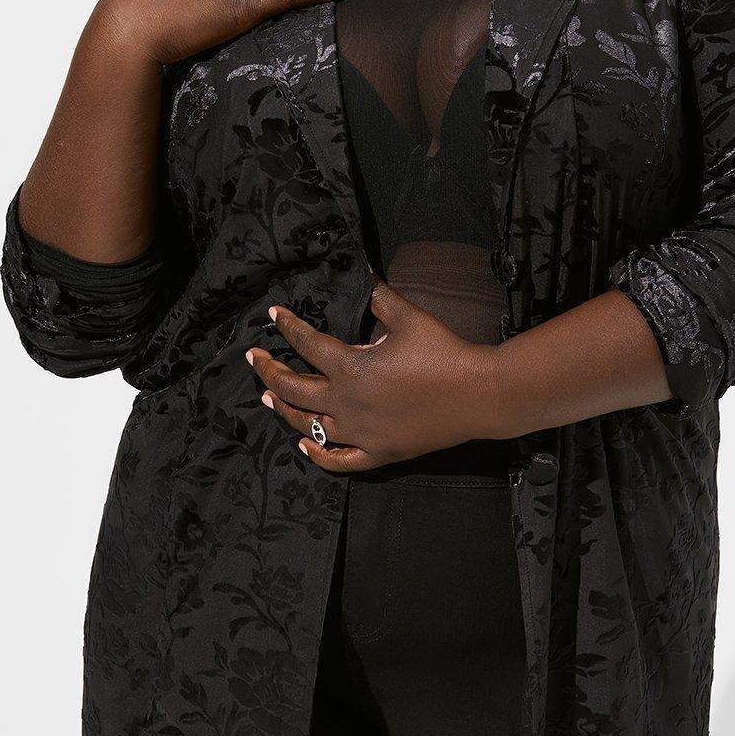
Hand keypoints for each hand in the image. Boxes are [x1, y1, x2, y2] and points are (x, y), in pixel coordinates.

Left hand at [245, 280, 504, 471]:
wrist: (479, 394)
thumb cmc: (444, 353)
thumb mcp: (408, 318)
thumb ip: (378, 298)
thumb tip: (362, 275)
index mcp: (350, 368)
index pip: (306, 344)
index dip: (288, 327)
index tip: (274, 316)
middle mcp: (346, 403)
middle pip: (294, 389)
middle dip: (270, 371)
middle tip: (256, 359)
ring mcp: (360, 433)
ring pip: (308, 426)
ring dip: (285, 410)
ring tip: (269, 398)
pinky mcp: (378, 453)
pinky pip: (338, 459)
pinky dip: (317, 453)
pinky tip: (304, 446)